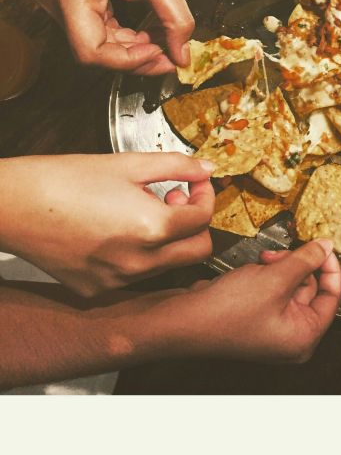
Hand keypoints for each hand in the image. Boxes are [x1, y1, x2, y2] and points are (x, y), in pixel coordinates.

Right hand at [0, 152, 215, 296]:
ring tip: (142, 210)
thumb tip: (207, 169)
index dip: (206, 195)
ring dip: (169, 239)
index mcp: (151, 228)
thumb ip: (177, 166)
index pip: (204, 219)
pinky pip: (135, 276)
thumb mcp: (129, 164)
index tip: (196, 183)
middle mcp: (138, 263)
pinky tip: (118, 230)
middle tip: (175, 199)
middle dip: (196, 224)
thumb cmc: (64, 180)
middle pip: (198, 251)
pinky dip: (140, 255)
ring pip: (169, 266)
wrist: (11, 205)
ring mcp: (117, 282)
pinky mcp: (96, 291)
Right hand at [31, 0, 192, 73]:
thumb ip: (175, 19)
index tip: (161, 55)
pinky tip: (146, 34)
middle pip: (94, 52)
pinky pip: (96, 32)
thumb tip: (182, 55)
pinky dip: (124, 38)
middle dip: (135, 57)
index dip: (129, 61)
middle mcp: (55, 0)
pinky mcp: (67, 2)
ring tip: (161, 41)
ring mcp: (57, 2)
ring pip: (96, 45)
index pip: (92, 52)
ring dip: (132, 49)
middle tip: (169, 55)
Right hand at [160, 241, 340, 362]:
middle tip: (279, 253)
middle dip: (296, 265)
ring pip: (290, 285)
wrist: (182, 320)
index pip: (332, 297)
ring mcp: (272, 328)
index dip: (330, 267)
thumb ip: (306, 260)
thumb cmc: (226, 311)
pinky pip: (272, 289)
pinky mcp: (256, 318)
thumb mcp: (275, 278)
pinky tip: (252, 270)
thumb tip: (326, 247)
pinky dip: (266, 275)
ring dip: (279, 267)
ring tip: (261, 262)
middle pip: (310, 289)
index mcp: (303, 337)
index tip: (324, 246)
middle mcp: (291, 337)